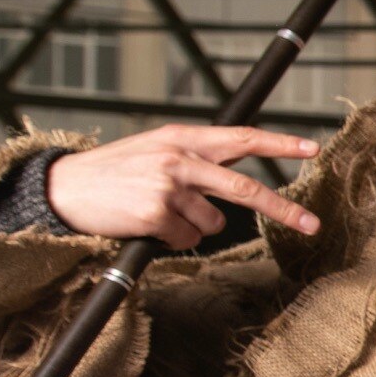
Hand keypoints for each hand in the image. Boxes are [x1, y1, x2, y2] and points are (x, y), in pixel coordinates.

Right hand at [44, 124, 321, 247]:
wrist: (63, 189)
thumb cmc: (115, 174)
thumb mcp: (155, 151)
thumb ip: (195, 159)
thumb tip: (238, 182)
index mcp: (182, 139)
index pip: (241, 138)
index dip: (279, 144)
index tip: (312, 148)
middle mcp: (179, 159)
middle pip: (244, 188)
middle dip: (283, 209)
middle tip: (312, 225)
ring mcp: (168, 186)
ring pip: (213, 222)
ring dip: (193, 227)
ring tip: (157, 214)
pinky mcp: (156, 213)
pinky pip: (187, 239)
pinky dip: (171, 239)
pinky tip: (145, 225)